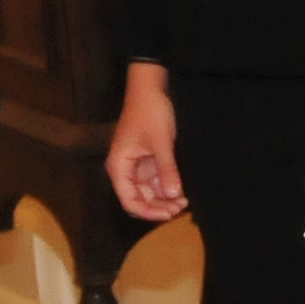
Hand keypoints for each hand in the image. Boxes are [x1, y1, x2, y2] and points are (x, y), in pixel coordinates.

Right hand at [108, 62, 185, 220]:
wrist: (152, 89)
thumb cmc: (150, 112)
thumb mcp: (160, 142)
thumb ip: (167, 169)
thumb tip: (174, 196)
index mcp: (119, 167)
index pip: (129, 201)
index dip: (147, 212)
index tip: (168, 214)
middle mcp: (126, 171)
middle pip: (140, 200)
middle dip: (159, 207)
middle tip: (182, 208)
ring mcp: (138, 167)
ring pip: (150, 193)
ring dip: (165, 199)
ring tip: (185, 202)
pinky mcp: (149, 161)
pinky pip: (158, 181)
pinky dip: (169, 187)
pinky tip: (182, 192)